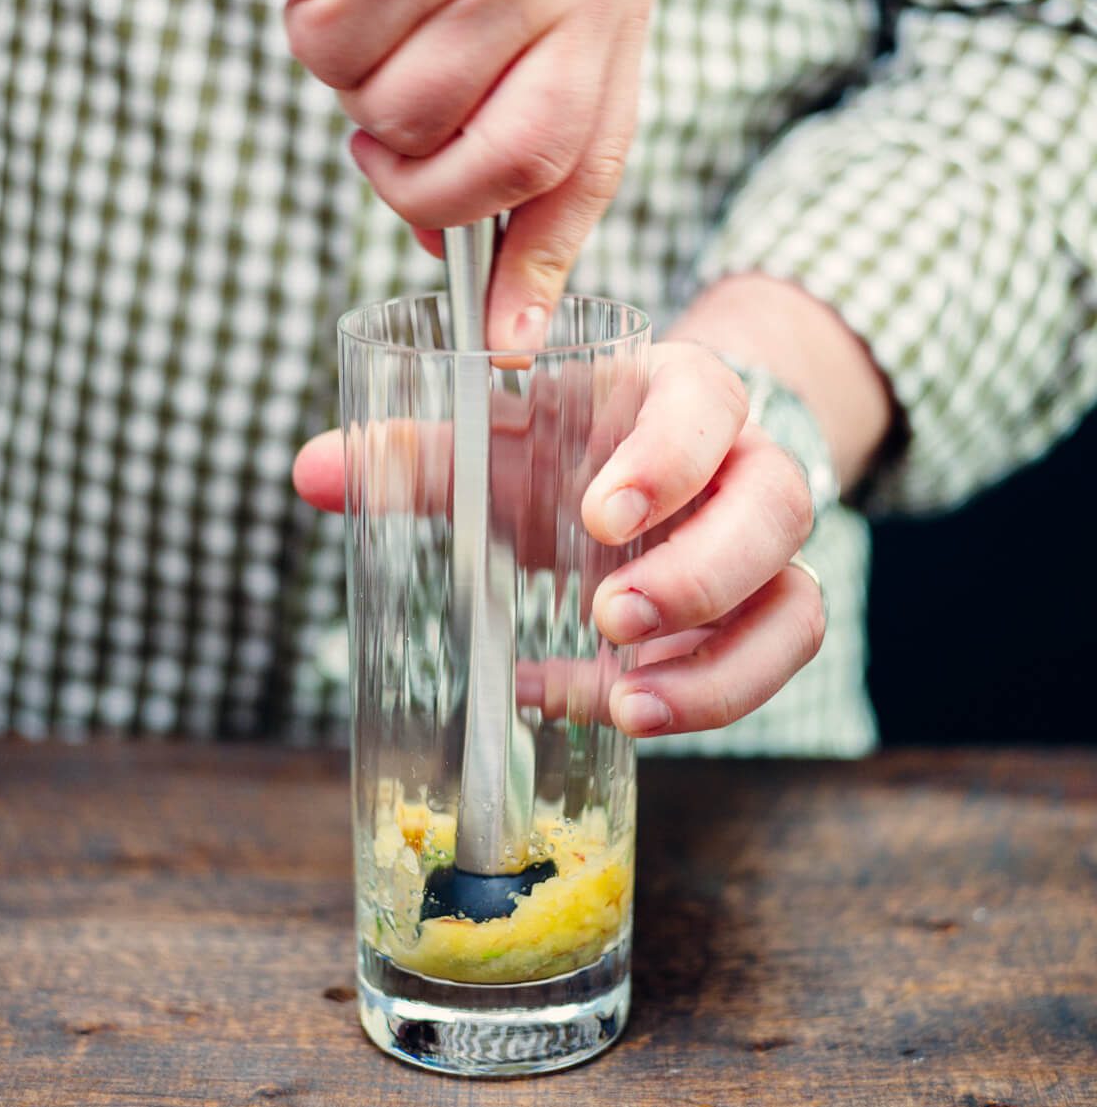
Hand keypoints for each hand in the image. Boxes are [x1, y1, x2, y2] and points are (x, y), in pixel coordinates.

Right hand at [192, 0, 654, 348]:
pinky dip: (313, 40)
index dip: (544, 258)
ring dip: (361, 97)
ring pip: (411, 123)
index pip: (593, 159)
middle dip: (432, 194)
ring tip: (364, 11)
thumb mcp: (489, 11)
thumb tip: (482, 274)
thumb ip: (501, 123)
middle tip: (382, 157)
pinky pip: (337, 67)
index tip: (511, 338)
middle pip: (512, 163)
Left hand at [294, 340, 825, 735]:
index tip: (599, 515)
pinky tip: (605, 709)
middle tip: (611, 617)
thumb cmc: (575, 451)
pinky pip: (767, 666)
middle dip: (699, 574)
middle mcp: (747, 468)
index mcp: (685, 397)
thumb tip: (311, 471)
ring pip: (796, 604)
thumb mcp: (508, 444)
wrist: (649, 472)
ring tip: (630, 708)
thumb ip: (421, 455)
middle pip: (776, 508)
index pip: (707, 405)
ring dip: (720, 667)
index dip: (667, 460)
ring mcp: (768, 553)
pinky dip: (696, 699)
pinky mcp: (765, 619)